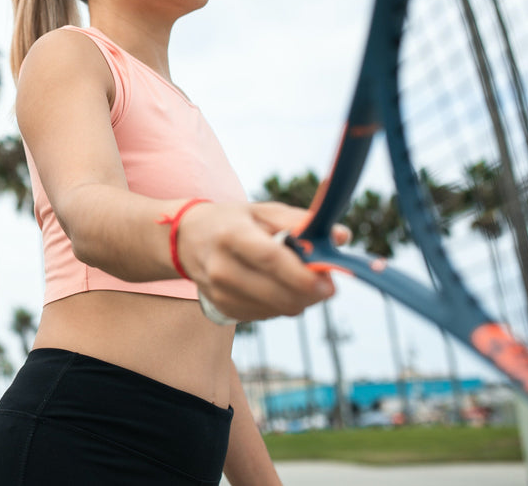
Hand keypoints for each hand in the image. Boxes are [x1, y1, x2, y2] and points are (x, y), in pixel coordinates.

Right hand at [176, 201, 348, 321]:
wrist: (185, 238)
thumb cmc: (231, 221)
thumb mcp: (262, 210)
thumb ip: (302, 222)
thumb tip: (342, 236)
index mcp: (233, 235)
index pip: (271, 260)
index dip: (303, 275)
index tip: (329, 283)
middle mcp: (222, 266)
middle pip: (278, 294)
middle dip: (310, 293)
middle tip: (324, 282)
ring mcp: (220, 292)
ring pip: (277, 310)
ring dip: (297, 299)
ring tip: (293, 279)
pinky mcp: (222, 309)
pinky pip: (267, 316)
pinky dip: (279, 304)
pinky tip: (272, 287)